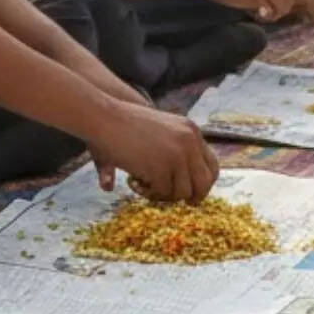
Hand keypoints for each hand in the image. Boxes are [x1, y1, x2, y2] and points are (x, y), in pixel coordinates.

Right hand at [86, 101, 218, 203]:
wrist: (102, 116)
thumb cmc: (123, 122)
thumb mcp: (158, 131)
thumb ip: (174, 150)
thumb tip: (185, 183)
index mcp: (191, 131)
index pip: (212, 166)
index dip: (201, 183)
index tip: (188, 192)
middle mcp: (189, 143)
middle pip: (203, 184)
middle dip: (188, 196)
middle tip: (169, 197)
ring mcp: (177, 156)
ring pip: (182, 193)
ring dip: (163, 194)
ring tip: (141, 184)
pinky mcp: (161, 168)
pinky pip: (162, 193)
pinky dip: (147, 193)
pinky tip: (132, 181)